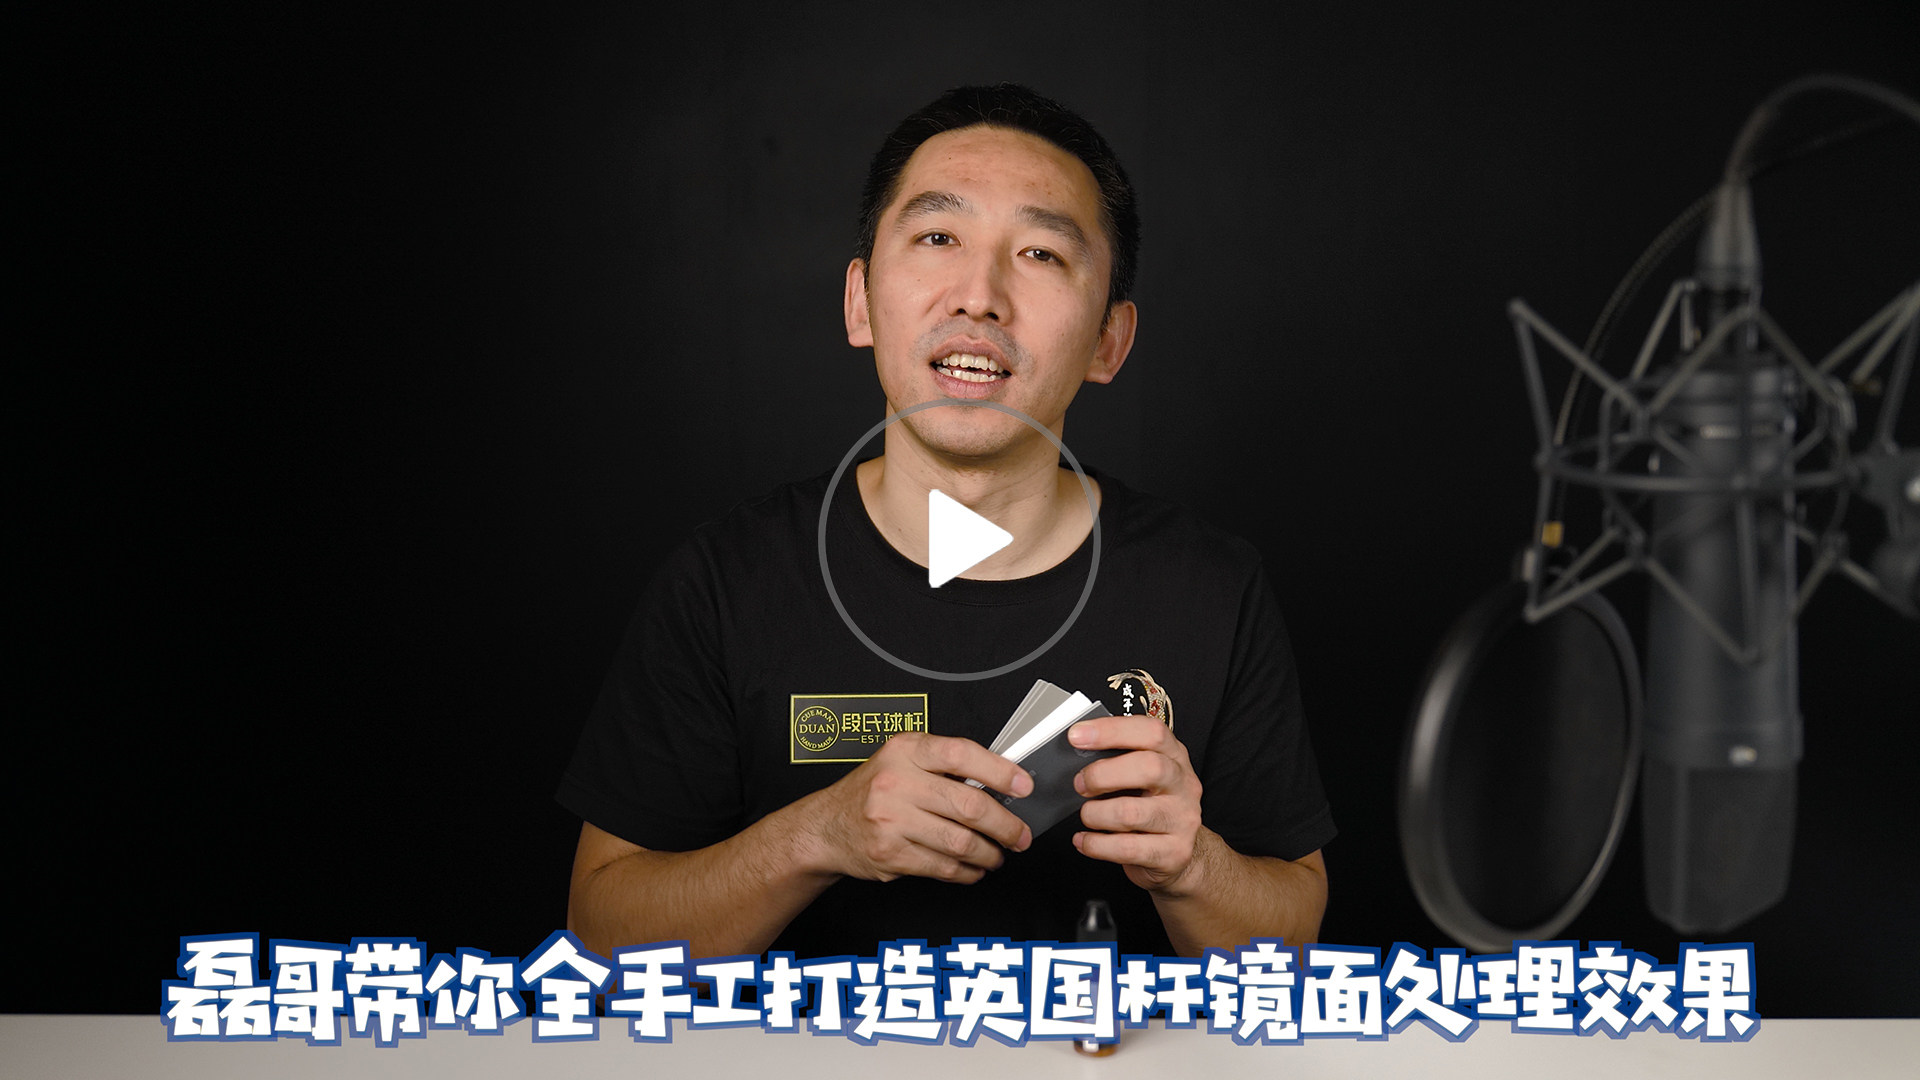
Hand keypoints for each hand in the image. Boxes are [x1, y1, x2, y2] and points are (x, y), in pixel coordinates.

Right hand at [807, 732, 1033, 884]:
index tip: (1024, 786)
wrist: (826, 827)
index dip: (1000, 771)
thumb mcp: (901, 760)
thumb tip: (1001, 780)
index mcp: (905, 751)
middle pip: (968, 805)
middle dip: (1005, 825)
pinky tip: (973, 868)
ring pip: (960, 841)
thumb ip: (943, 764)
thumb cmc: (872, 791)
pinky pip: (942, 867)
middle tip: (1020, 835)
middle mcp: (897, 782)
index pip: (961, 754)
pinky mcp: (890, 854)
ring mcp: (891, 820)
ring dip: (989, 853)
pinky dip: (967, 872)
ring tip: (998, 855)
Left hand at [1069, 715, 1204, 891]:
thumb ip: (1117, 759)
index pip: (1151, 732)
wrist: (1180, 855)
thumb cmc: (1150, 807)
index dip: (1112, 730)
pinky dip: (1096, 844)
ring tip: (1087, 815)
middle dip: (1103, 774)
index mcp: (1175, 756)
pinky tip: (1085, 840)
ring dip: (1095, 814)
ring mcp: (1182, 820)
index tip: (1077, 735)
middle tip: (1080, 784)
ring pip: (1130, 813)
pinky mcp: (1174, 853)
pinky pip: (1126, 848)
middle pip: (1149, 768)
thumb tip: (1076, 751)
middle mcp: (1183, 785)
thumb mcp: (1141, 776)